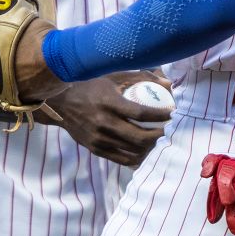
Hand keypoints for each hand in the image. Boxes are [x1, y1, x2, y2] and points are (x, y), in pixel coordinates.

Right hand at [47, 71, 172, 166]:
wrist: (62, 104)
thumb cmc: (92, 86)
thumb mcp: (113, 76)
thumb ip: (140, 78)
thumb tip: (167, 83)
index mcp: (109, 103)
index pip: (141, 113)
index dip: (160, 115)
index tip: (172, 114)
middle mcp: (103, 122)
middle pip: (139, 136)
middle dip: (159, 136)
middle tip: (169, 131)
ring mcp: (98, 139)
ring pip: (132, 150)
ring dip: (149, 147)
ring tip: (159, 140)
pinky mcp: (95, 149)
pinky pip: (121, 159)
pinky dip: (136, 157)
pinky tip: (145, 151)